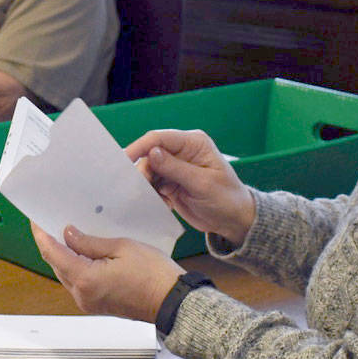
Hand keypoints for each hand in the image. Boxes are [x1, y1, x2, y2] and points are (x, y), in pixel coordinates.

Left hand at [32, 222, 182, 322]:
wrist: (173, 302)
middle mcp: (82, 295)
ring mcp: (89, 303)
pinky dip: (75, 266)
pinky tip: (80, 251)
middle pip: (56, 265)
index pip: (52, 253)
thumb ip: (90, 242)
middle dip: (51, 243)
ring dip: (63, 255)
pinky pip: (78, 283)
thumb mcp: (122, 247)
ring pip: (66, 274)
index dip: (41, 234)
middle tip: (49, 222)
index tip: (36, 219)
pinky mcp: (97, 305)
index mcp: (85, 279)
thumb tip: (68, 234)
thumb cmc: (154, 275)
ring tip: (64, 233)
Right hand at [125, 129, 254, 245]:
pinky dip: (152, 195)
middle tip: (141, 190)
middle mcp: (181, 151)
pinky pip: (151, 185)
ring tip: (157, 200)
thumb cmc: (226, 199)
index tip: (124, 160)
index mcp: (193, 143)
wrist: (233, 220)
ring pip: (148, 171)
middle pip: (149, 155)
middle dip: (142, 172)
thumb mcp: (203, 184)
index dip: (139, 147)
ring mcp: (174, 167)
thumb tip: (151, 153)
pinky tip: (164, 204)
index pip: (159, 138)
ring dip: (146, 186)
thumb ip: (176, 168)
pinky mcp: (170, 182)